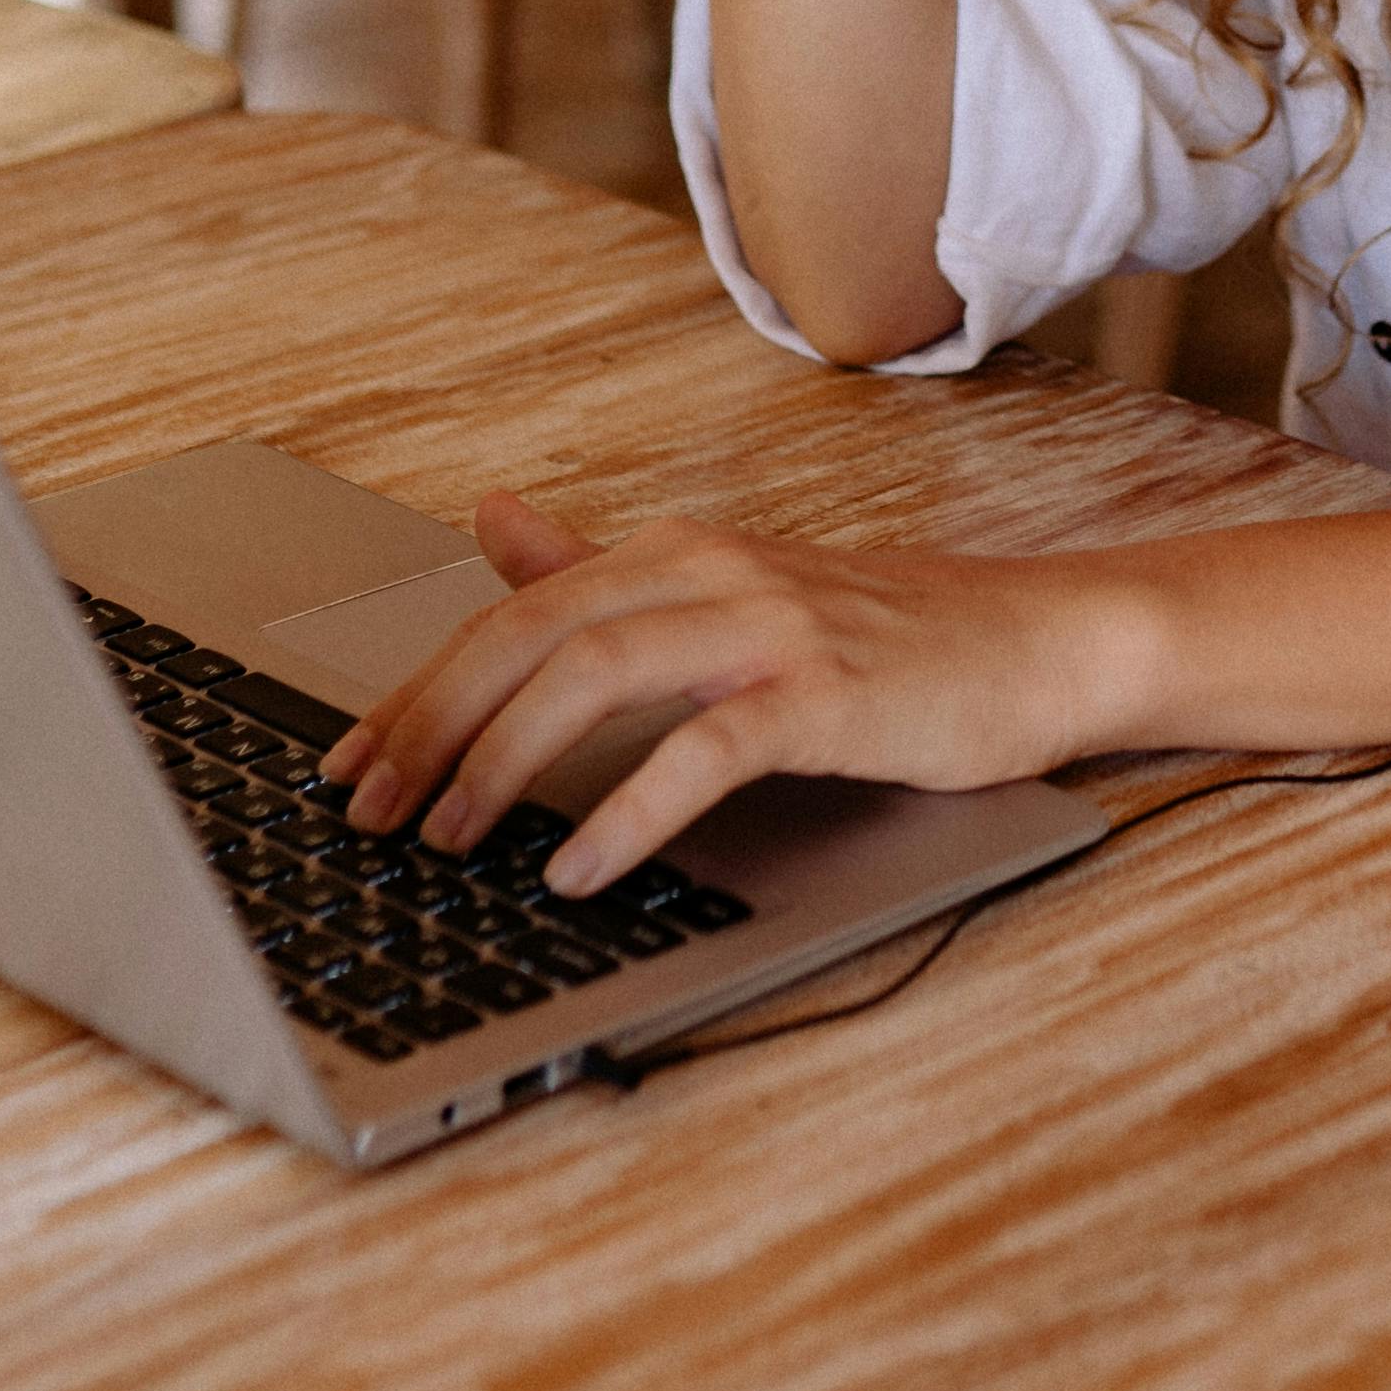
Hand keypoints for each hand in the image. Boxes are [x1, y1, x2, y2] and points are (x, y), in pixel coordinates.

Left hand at [322, 491, 1118, 889]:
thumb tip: (490, 521)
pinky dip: (630, 810)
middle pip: (531, 635)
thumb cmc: (890, 639)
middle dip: (431, 726)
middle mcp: (711, 572)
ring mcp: (771, 628)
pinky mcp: (828, 695)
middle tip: (367, 815)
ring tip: (449, 841)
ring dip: (505, 764)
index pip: (511, 614)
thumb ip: (603, 568)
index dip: (416, 691)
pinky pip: (706, 750)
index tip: (346, 766)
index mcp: (676, 553)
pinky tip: (579, 868)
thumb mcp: (730, 593)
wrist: (1044, 642)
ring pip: (597, 674)